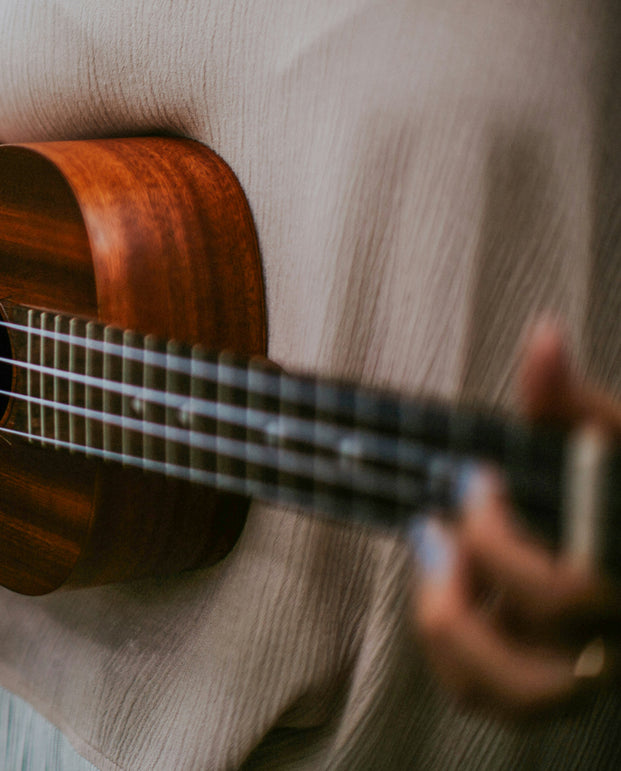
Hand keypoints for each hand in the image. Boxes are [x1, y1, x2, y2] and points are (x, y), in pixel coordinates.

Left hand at [412, 320, 619, 716]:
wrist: (619, 522)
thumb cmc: (613, 487)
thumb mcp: (607, 440)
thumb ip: (572, 401)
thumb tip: (543, 339)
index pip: (567, 593)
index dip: (499, 543)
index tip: (474, 480)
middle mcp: (615, 641)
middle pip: (537, 677)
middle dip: (462, 601)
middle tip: (438, 531)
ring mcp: (585, 669)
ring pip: (508, 700)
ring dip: (451, 634)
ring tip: (436, 566)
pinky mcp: (548, 676)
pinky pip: (486, 695)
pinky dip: (450, 649)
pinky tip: (445, 586)